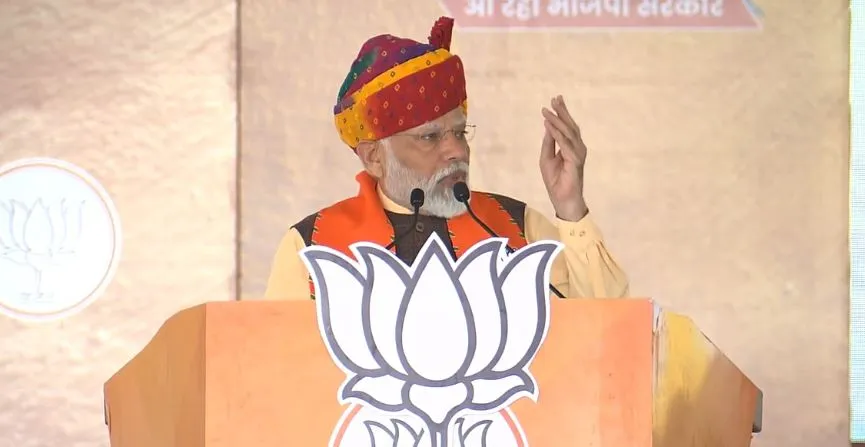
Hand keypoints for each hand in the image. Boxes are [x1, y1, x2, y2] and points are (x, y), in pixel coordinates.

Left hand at [539, 95, 588, 221]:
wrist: (562, 200)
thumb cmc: (556, 181)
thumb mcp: (547, 159)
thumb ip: (549, 143)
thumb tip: (548, 125)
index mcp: (571, 147)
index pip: (567, 126)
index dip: (562, 113)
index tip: (556, 99)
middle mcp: (578, 148)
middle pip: (570, 126)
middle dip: (562, 111)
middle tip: (555, 98)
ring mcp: (578, 154)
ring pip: (567, 133)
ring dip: (556, 120)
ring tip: (546, 110)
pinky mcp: (575, 161)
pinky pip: (564, 144)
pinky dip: (556, 134)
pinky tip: (548, 125)